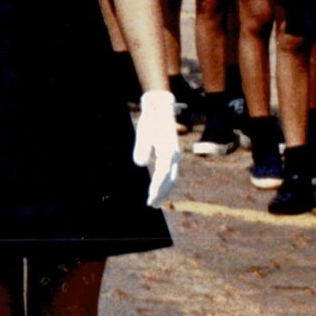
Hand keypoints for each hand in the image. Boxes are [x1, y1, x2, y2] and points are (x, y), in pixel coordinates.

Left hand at [133, 91, 182, 207]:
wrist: (161, 110)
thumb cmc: (151, 121)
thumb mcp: (143, 132)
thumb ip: (141, 148)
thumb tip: (140, 164)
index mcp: (168, 151)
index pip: (163, 174)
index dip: (157, 187)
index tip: (150, 197)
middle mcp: (175, 156)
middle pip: (170, 180)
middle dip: (161, 194)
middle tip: (152, 205)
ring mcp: (175, 156)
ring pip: (172, 179)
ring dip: (164, 192)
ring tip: (155, 203)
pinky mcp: (173, 156)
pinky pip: (170, 174)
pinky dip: (165, 184)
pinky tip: (158, 191)